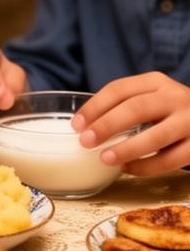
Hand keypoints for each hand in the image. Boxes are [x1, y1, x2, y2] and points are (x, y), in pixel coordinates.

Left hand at [73, 72, 189, 174]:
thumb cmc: (173, 111)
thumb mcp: (153, 98)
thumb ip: (127, 105)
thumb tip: (85, 127)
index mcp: (155, 82)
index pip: (119, 89)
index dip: (95, 106)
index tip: (76, 124)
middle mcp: (174, 97)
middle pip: (135, 109)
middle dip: (106, 125)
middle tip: (85, 141)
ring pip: (155, 136)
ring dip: (127, 148)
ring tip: (104, 158)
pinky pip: (171, 159)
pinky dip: (147, 166)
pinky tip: (129, 169)